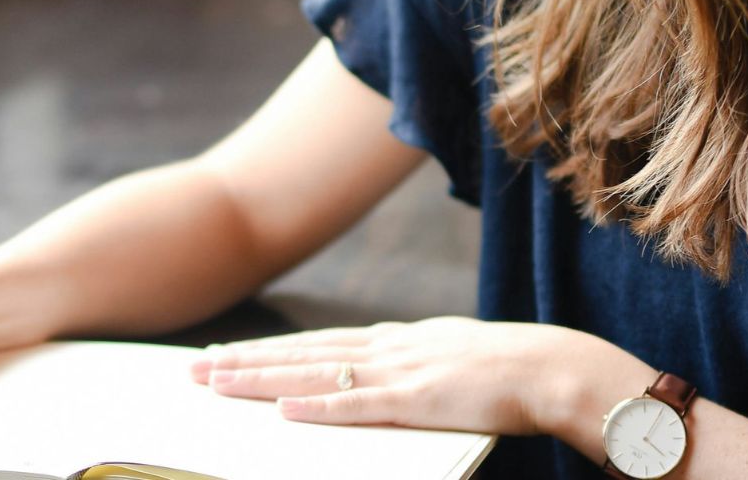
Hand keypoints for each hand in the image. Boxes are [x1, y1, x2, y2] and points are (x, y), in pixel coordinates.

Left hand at [187, 316, 598, 434]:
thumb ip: (410, 365)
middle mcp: (387, 348)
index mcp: (396, 340)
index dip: (269, 350)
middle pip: (301, 353)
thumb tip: (379, 374)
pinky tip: (282, 408)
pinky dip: (317, 405)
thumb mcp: (448, 357)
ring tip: (217, 382)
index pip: (316, 343)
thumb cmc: (508, 371)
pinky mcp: (416, 400)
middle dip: (245, 361)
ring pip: (314, 373)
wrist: (553, 368)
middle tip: (195, 369)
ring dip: (263, 379)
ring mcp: (399, 371)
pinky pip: (357, 405)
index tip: (226, 355)